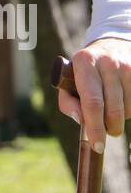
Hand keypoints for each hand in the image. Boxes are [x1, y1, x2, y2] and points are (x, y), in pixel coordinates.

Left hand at [57, 36, 130, 152]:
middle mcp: (107, 62)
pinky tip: (121, 100)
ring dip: (118, 119)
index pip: (92, 101)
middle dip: (109, 128)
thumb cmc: (85, 73)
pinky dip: (128, 110)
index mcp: (84, 62)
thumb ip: (68, 103)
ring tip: (110, 107)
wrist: (112, 47)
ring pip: (126, 110)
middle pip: (112, 110)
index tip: (97, 145)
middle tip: (106, 133)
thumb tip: (82, 121)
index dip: (95, 127)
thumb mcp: (69, 82)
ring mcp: (126, 67)